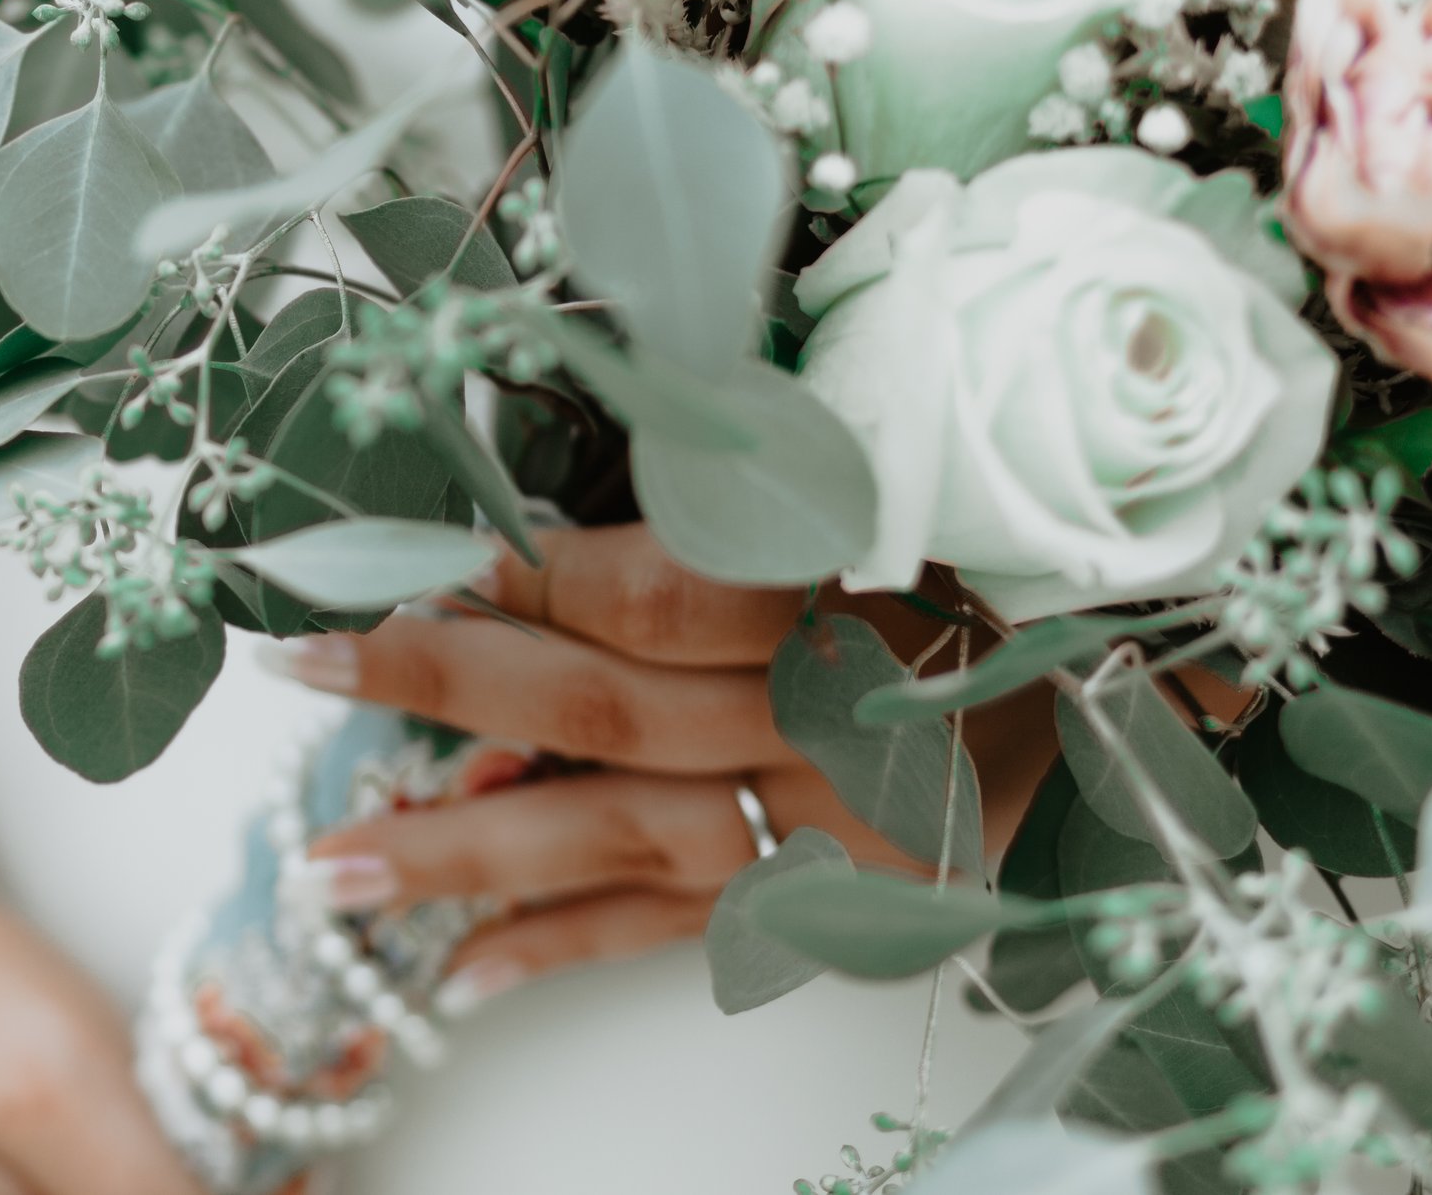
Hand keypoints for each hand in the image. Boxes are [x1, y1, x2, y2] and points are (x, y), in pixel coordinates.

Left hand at [271, 525, 1052, 1011]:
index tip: (407, 561)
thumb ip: (712, 484)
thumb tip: (521, 523)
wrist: (1134, 653)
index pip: (652, 590)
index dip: (519, 577)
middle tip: (298, 668)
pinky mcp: (843, 908)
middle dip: (438, 688)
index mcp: (856, 576)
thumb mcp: (867, 460)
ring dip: (461, 856)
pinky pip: (680, 932)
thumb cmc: (973, 525)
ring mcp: (843, 829)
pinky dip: (564, 947)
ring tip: (326, 868)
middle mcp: (843, 716)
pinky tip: (454, 971)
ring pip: (619, 839)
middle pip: (607, 707)